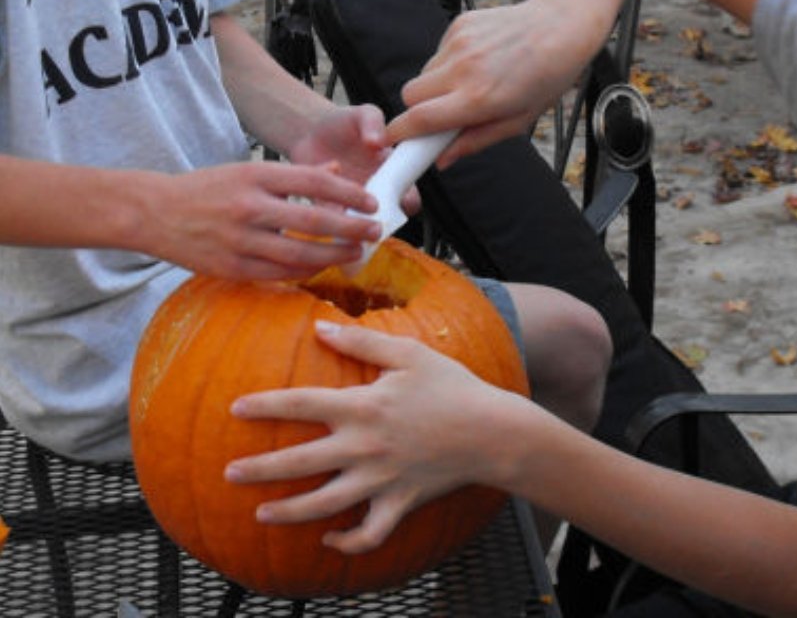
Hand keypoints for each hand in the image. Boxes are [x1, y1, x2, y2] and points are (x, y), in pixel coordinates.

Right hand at [145, 159, 381, 279]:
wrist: (154, 212)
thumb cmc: (208, 188)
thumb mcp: (249, 169)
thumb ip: (294, 174)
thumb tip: (337, 172)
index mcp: (256, 176)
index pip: (315, 182)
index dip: (349, 193)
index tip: (372, 202)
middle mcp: (250, 207)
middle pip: (314, 220)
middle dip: (352, 228)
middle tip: (375, 231)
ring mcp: (240, 240)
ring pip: (300, 254)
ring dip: (334, 255)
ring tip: (355, 253)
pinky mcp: (231, 268)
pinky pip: (279, 274)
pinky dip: (305, 272)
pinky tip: (322, 267)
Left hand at [226, 323, 514, 552]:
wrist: (492, 431)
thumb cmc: (452, 385)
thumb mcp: (408, 353)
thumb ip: (361, 341)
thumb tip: (321, 329)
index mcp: (363, 406)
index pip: (302, 403)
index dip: (265, 405)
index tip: (236, 408)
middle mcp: (364, 446)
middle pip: (300, 462)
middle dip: (260, 469)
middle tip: (229, 473)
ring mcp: (380, 480)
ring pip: (324, 505)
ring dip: (288, 512)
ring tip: (261, 513)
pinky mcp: (398, 503)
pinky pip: (369, 534)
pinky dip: (347, 543)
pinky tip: (329, 541)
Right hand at [387, 0, 603, 160]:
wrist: (561, 25)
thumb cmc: (547, 76)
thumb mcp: (518, 121)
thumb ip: (475, 141)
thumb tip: (443, 159)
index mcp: (478, 99)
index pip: (419, 119)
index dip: (399, 134)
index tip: (395, 141)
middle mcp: (463, 69)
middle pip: (410, 96)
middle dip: (419, 109)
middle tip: (444, 113)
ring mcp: (459, 43)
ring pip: (424, 73)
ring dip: (437, 85)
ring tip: (471, 83)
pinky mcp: (459, 24)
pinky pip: (438, 53)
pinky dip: (450, 63)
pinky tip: (479, 61)